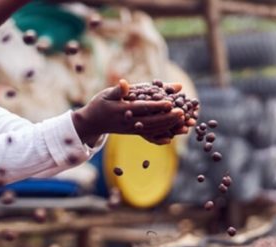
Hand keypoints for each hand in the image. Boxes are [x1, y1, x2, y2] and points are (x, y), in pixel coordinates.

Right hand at [72, 79, 188, 146]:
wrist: (92, 123)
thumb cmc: (99, 105)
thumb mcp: (106, 94)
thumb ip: (118, 90)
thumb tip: (124, 82)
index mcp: (122, 111)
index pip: (143, 108)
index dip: (157, 106)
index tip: (170, 102)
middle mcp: (129, 122)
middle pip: (152, 121)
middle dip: (168, 118)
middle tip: (183, 112)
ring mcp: (132, 130)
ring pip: (153, 129)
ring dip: (169, 126)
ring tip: (183, 121)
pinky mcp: (134, 133)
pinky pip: (149, 136)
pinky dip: (161, 136)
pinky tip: (172, 135)